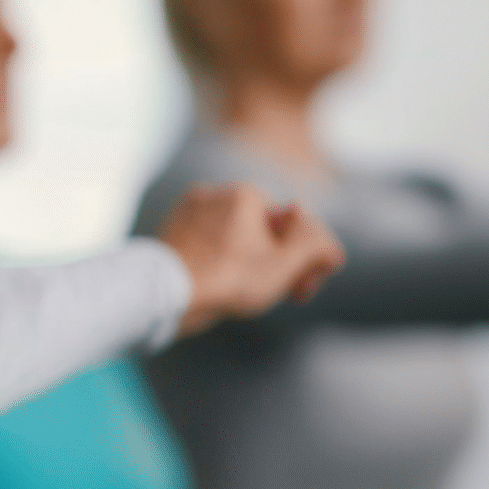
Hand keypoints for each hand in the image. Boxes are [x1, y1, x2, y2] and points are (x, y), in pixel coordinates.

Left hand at [158, 183, 345, 335]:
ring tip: (240, 293)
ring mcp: (188, 212)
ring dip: (248, 266)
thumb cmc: (225, 279)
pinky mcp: (171, 231)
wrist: (161, 294)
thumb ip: (316, 247)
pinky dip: (218, 264)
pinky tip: (217, 287)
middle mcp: (214, 194)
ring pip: (234, 240)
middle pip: (262, 233)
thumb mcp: (285, 265)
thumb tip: (326, 243)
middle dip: (275, 264)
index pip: (292, 227)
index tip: (300, 292)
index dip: (303, 262)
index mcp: (245, 193)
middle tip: (276, 295)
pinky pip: (208, 246)